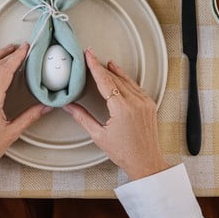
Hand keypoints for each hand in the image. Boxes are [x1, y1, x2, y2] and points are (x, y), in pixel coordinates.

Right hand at [64, 49, 168, 180]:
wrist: (146, 162)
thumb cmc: (125, 153)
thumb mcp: (98, 135)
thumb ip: (82, 117)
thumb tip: (68, 106)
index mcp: (121, 108)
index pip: (104, 81)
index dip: (94, 66)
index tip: (89, 55)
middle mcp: (135, 102)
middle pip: (115, 78)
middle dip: (102, 67)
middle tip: (92, 57)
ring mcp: (145, 102)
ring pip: (127, 80)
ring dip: (115, 71)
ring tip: (105, 63)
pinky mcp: (150, 105)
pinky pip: (136, 87)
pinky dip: (126, 80)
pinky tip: (121, 76)